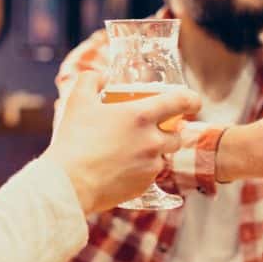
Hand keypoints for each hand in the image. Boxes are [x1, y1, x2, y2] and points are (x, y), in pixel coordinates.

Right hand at [43, 72, 199, 213]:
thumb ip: (90, 80)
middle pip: (178, 134)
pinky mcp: (145, 185)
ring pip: (164, 156)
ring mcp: (151, 165)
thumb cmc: (73, 140)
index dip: (192, 99)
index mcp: (141, 116)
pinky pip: (151, 175)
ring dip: (155, 152)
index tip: (193, 102)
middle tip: (154, 129)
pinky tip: (122, 169)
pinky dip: (142, 170)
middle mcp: (153, 141)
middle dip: (170, 130)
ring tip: (133, 151)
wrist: (69, 183)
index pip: (181, 101)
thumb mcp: (77, 101)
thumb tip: (100, 76)